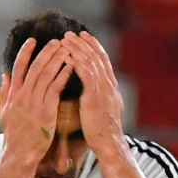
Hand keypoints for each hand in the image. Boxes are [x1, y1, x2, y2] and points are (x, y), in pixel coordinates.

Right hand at [0, 37, 72, 171]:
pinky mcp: (46, 110)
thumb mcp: (3, 114)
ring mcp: (34, 103)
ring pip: (46, 75)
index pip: (18, 67)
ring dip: (57, 60)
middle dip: (46, 52)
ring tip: (67, 49)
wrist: (21, 154)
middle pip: (35, 67)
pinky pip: (56, 88)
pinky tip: (71, 67)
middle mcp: (22, 96)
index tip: (33, 40)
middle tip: (57, 40)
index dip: (25, 52)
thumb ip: (0, 96)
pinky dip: (63, 75)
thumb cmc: (14, 136)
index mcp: (13, 95)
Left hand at [64, 31, 125, 156]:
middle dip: (84, 43)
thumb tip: (95, 93)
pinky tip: (68, 56)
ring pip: (91, 62)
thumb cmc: (104, 133)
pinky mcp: (95, 97)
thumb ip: (101, 98)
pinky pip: (86, 75)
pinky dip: (78, 64)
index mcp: (111, 87)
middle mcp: (109, 85)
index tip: (84, 36)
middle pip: (97, 57)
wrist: (109, 144)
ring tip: (66, 40)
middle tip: (72, 33)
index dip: (94, 47)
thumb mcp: (105, 111)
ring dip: (78, 49)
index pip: (103, 61)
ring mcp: (104, 90)